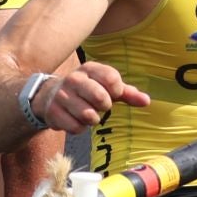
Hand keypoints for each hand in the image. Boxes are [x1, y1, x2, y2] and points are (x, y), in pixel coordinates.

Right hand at [35, 61, 149, 133]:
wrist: (50, 95)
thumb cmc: (87, 91)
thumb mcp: (106, 87)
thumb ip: (127, 93)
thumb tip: (146, 101)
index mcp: (90, 69)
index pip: (112, 79)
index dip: (116, 91)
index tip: (111, 94)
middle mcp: (74, 79)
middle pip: (101, 97)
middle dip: (104, 106)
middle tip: (98, 105)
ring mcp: (62, 95)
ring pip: (89, 115)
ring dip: (92, 119)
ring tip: (86, 112)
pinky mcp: (53, 112)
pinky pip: (76, 127)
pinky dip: (79, 127)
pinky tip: (75, 119)